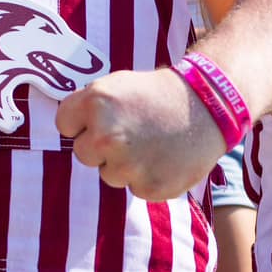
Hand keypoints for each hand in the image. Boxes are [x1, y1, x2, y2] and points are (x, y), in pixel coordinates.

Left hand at [56, 67, 221, 199]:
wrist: (207, 107)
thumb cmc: (158, 94)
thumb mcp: (117, 83)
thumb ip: (88, 105)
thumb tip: (68, 129)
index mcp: (96, 103)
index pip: (64, 125)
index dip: (82, 122)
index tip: (100, 119)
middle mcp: (107, 136)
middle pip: (82, 153)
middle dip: (100, 146)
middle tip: (130, 131)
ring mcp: (128, 165)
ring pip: (107, 174)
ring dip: (123, 164)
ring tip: (150, 143)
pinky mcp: (148, 187)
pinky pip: (133, 187)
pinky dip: (146, 177)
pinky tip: (162, 158)